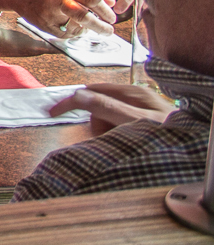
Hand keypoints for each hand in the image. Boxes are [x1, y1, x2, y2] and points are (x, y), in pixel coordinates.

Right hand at [9, 0, 116, 37]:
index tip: (112, 17)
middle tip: (109, 30)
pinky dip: (73, 33)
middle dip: (100, 26)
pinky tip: (76, 29)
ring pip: (75, 27)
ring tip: (92, 28)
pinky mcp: (42, 23)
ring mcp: (49, 12)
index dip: (105, 10)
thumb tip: (110, 2)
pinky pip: (64, 34)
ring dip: (87, 30)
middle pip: (84, 16)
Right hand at [48, 83, 174, 134]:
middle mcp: (134, 97)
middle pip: (97, 105)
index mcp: (131, 93)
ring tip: (121, 144)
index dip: (70, 101)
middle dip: (95, 123)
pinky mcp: (139, 122)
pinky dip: (114, 136)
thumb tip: (78, 96)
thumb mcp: (135, 122)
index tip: (51, 112)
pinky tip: (126, 144)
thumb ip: (107, 107)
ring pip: (105, 118)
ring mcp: (137, 110)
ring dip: (106, 133)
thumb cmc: (168, 136)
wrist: (193, 153)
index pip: (90, 90)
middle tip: (106, 139)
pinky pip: (115, 126)